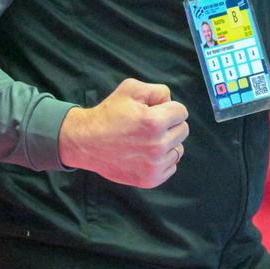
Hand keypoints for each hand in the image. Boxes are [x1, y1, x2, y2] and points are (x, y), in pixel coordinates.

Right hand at [58, 78, 189, 187]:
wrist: (86, 142)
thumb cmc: (109, 113)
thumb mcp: (131, 88)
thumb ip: (158, 91)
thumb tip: (171, 104)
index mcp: (154, 122)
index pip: (181, 112)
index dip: (168, 108)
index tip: (153, 111)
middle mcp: (157, 145)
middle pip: (183, 130)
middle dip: (169, 125)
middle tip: (148, 126)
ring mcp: (154, 165)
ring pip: (179, 149)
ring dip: (167, 143)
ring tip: (146, 140)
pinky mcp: (151, 179)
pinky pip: (171, 166)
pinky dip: (162, 160)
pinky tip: (145, 154)